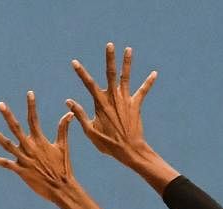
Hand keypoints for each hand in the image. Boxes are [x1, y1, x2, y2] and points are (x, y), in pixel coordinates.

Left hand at [0, 91, 77, 204]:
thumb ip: (63, 129)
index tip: (30, 93)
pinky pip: (5, 164)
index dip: (32, 106)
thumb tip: (70, 114)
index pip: (34, 119)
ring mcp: (24, 159)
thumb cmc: (63, 167)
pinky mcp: (20, 171)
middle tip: (0, 104)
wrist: (61, 188)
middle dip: (8, 115)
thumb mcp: (63, 146)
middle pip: (16, 128)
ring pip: (7, 144)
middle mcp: (30, 148)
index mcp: (40, 140)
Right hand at [66, 43, 157, 167]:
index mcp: (101, 104)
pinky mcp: (136, 105)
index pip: (89, 84)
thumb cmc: (107, 144)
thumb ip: (79, 115)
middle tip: (110, 45)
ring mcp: (126, 100)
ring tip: (129, 49)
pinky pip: (143, 91)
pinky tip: (154, 73)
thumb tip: (68, 101)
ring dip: (127, 63)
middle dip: (110, 59)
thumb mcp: (89, 131)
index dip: (81, 73)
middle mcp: (114, 98)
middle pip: (111, 74)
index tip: (75, 62)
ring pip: (126, 77)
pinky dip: (148, 82)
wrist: (129, 150)